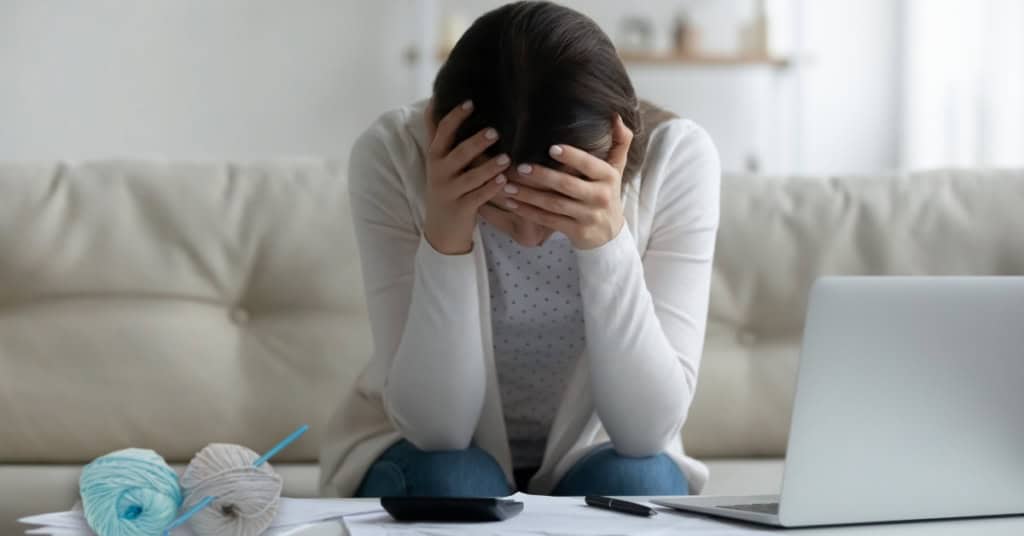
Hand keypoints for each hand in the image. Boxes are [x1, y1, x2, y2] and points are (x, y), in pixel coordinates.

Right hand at [423, 99, 511, 253]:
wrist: (440, 230)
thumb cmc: (447, 187)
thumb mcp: (439, 162)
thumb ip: (441, 136)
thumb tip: (436, 101)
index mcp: (435, 156)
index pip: (442, 132)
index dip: (455, 117)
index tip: (470, 102)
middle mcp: (439, 172)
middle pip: (458, 153)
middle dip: (476, 142)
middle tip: (495, 131)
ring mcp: (449, 192)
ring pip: (470, 177)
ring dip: (489, 167)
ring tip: (507, 158)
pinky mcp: (461, 209)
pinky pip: (477, 197)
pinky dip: (490, 189)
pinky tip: (503, 181)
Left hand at [502, 114, 632, 249]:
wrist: (609, 234)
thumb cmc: (607, 193)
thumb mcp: (617, 169)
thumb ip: (619, 142)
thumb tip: (616, 115)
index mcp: (608, 177)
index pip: (589, 164)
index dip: (572, 156)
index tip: (551, 147)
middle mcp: (600, 196)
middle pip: (567, 185)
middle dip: (542, 176)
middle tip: (520, 167)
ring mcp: (588, 216)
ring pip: (554, 204)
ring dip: (529, 195)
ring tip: (508, 185)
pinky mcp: (576, 231)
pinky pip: (548, 221)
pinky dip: (528, 213)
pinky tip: (512, 204)